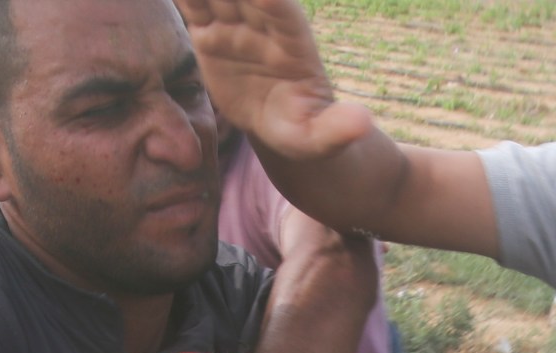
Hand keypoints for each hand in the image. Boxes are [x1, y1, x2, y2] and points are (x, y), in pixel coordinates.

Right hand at [172, 0, 373, 162]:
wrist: (281, 126)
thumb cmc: (306, 132)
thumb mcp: (320, 138)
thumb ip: (337, 129)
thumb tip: (363, 123)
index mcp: (291, 42)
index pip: (280, 10)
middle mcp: (262, 24)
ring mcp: (235, 26)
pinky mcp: (210, 35)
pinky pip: (192, 7)